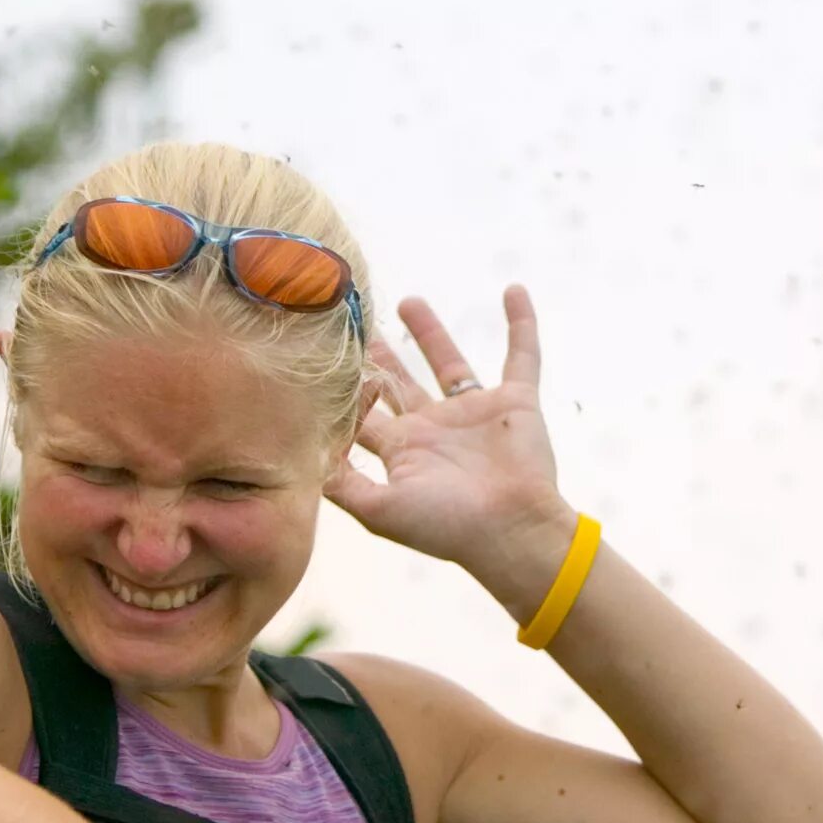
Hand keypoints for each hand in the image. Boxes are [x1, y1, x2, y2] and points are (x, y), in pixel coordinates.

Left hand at [328, 287, 573, 586]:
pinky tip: (514, 290)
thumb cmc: (446, 527)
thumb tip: (300, 454)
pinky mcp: (515, 402)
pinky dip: (522, 325)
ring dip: (430, 332)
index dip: (346, 389)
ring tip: (407, 300)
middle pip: (399, 383)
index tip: (325, 357)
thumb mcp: (380, 510)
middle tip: (353, 322)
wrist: (511, 531)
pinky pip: (522, 355)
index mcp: (405, 451)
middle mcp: (436, 429)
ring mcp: (475, 413)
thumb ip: (341, 484)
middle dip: (377, 357)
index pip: (366, 413)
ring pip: (448, 362)